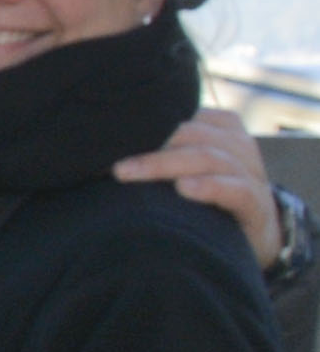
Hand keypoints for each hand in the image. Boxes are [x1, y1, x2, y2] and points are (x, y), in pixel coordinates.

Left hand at [114, 107, 280, 270]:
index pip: (184, 115)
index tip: (106, 132)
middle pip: (192, 135)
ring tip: (126, 173)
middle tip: (107, 159)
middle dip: (148, 144)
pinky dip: (210, 186)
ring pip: (210, 158)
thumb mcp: (183, 171)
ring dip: (164, 164)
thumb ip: (157, 155)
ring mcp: (251, 174)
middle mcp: (238, 146)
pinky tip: (183, 188)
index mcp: (220, 129)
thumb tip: (95, 151)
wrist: (256, 236)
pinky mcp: (256, 205)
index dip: (146, 122)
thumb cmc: (206, 200)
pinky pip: (236, 190)